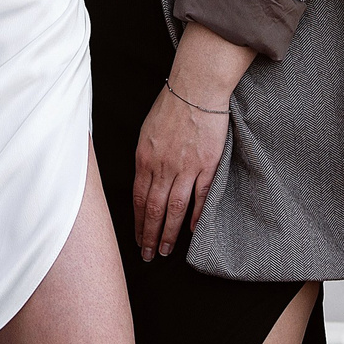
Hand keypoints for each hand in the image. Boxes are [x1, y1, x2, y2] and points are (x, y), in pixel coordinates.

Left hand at [133, 83, 229, 259]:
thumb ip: (145, 159)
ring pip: (175, 209)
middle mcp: (162, 167)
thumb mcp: (146, 132)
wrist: (195, 88)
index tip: (136, 238)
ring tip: (166, 250)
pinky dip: (196, 216)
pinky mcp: (207, 165)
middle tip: (148, 255)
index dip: (136, 222)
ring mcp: (186, 168)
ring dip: (169, 233)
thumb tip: (143, 182)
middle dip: (149, 235)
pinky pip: (201, 197)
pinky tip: (193, 232)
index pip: (137, 199)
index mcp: (144, 158)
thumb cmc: (170, 106)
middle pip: (153, 209)